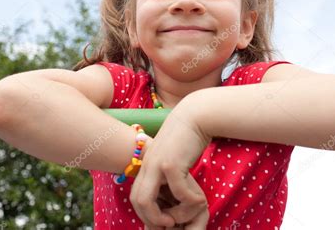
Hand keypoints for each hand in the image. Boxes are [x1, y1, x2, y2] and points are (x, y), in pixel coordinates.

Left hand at [129, 102, 211, 228]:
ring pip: (146, 201)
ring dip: (162, 216)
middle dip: (151, 219)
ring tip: (180, 218)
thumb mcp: (171, 155)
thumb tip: (168, 187)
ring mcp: (157, 165)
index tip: (164, 219)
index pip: (135, 196)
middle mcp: (147, 166)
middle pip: (136, 201)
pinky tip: (199, 200)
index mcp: (146, 165)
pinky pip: (177, 192)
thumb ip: (165, 170)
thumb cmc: (187, 136)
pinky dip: (188, 202)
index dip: (146, 213)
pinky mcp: (172, 164)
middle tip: (169, 224)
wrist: (195, 116)